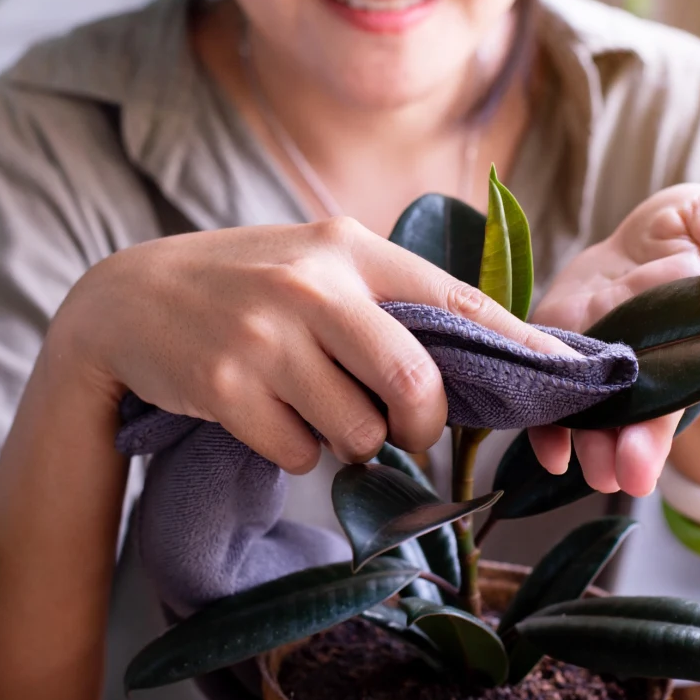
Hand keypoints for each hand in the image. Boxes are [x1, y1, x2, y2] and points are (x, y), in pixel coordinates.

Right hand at [56, 217, 575, 472]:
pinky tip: (265, 412)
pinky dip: (295, 449)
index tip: (570, 378)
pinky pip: (300, 451)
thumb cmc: (247, 288)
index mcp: (351, 248)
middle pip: (417, 385)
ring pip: (358, 430)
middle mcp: (314, 284)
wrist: (130, 299)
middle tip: (404, 427)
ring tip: (310, 403)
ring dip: (347, 438)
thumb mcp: (319, 268)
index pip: (459, 301)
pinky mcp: (225, 384)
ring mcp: (266, 334)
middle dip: (421, 424)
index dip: (520, 348)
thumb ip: (390, 302)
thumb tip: (485, 357)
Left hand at [527, 184, 699, 496]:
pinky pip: (550, 404)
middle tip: (637, 475)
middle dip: (645, 443)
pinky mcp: (557, 360)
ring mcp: (602, 368)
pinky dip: (550, 433)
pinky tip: (553, 454)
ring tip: (599, 473)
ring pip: (602, 415)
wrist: (628, 245)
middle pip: (651, 408)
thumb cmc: (682, 232)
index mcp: (694, 339)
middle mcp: (648, 365)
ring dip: (598, 447)